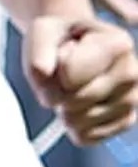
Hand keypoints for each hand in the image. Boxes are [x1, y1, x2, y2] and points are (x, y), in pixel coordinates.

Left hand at [27, 15, 137, 144]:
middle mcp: (132, 73)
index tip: (59, 55)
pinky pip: (85, 136)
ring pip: (79, 122)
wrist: (74, 44)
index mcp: (117, 43)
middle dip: (55, 91)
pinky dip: (72, 126)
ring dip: (62, 109)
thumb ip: (38, 51)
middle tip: (60, 74)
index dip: (53, 70)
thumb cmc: (61, 37)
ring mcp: (132, 100)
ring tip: (70, 87)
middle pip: (75, 100)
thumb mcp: (43, 30)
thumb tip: (41, 74)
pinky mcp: (124, 122)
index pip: (70, 73)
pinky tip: (77, 105)